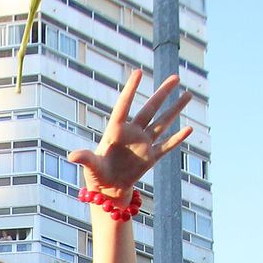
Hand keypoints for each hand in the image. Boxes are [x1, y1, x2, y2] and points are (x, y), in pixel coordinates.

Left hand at [69, 69, 192, 197]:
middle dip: (163, 93)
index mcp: (115, 131)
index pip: (124, 106)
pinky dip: (178, 138)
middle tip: (176, 77)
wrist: (108, 189)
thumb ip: (85, 158)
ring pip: (163, 123)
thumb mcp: (90, 167)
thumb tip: (72, 156)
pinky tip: (190, 128)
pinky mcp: (151, 157)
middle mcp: (132, 133)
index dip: (130, 90)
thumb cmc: (96, 175)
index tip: (138, 72)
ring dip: (176, 109)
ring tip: (188, 94)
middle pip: (150, 109)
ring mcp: (144, 144)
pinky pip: (167, 145)